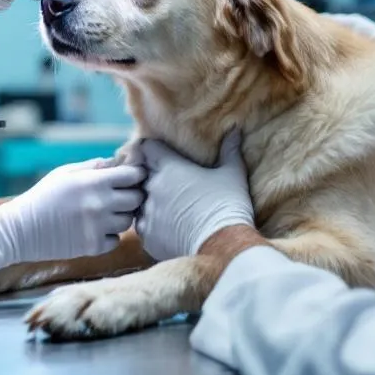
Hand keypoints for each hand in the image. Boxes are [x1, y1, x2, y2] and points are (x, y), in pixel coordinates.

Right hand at [0, 157, 145, 287]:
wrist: (21, 230)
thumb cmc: (42, 197)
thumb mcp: (64, 173)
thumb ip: (92, 167)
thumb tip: (115, 162)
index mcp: (94, 181)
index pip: (133, 176)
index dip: (135, 175)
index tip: (131, 178)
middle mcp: (100, 203)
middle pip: (137, 199)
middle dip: (132, 196)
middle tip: (121, 197)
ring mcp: (98, 226)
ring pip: (129, 221)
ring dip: (121, 216)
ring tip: (105, 214)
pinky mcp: (93, 246)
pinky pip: (116, 240)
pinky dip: (110, 236)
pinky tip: (95, 230)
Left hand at [136, 131, 254, 260]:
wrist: (223, 244)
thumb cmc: (227, 205)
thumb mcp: (232, 174)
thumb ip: (230, 150)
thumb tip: (235, 129)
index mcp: (169, 167)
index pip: (146, 148)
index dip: (151, 150)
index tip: (159, 155)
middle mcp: (152, 187)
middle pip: (140, 175)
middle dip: (149, 177)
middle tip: (166, 183)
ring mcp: (147, 213)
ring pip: (139, 202)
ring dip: (149, 203)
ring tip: (168, 208)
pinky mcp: (147, 237)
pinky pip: (142, 227)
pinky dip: (152, 226)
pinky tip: (168, 229)